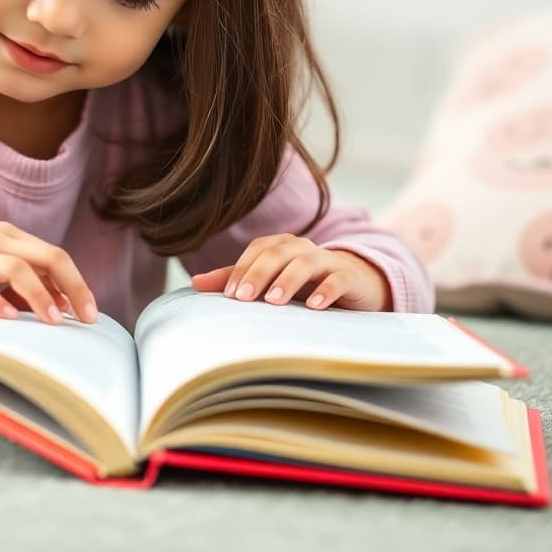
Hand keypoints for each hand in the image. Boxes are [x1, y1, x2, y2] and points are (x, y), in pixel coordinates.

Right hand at [0, 222, 97, 323]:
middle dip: (71, 286)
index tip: (91, 313)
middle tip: (85, 317)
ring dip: (39, 294)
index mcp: (9, 236)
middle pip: (44, 256)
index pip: (54, 255)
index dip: (76, 283)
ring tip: (54, 321)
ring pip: (15, 268)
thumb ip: (26, 284)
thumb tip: (65, 305)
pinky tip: (9, 318)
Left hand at [189, 234, 392, 311]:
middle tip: (244, 297)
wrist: (356, 282)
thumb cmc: (305, 283)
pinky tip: (314, 305)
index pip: (257, 251)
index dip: (242, 269)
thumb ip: (236, 280)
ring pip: (305, 262)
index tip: (230, 296)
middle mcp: (301, 247)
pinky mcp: (349, 276)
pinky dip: (326, 290)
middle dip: (259, 273)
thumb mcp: (271, 281)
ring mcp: (326, 260)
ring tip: (274, 301)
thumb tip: (195, 284)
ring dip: (288, 280)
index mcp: (280, 246)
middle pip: (277, 253)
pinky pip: (338, 278)